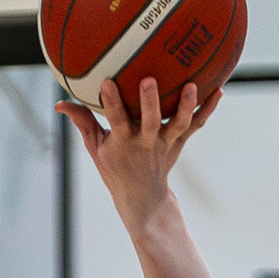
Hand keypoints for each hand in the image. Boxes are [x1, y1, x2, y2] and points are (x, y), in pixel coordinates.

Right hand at [56, 74, 221, 231]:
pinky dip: (208, 109)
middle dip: (149, 102)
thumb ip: (82, 122)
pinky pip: (196, 125)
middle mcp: (145, 143)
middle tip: (149, 80)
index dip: (111, 103)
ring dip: (185, 106)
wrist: (143, 197)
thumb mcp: (95, 149)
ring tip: (192, 85)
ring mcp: (165, 143)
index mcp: (122, 143)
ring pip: (176, 124)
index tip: (106, 82)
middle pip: (148, 122)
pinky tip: (219, 89)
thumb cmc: (115, 168)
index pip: (115, 121)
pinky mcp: (179, 142)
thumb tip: (59, 102)